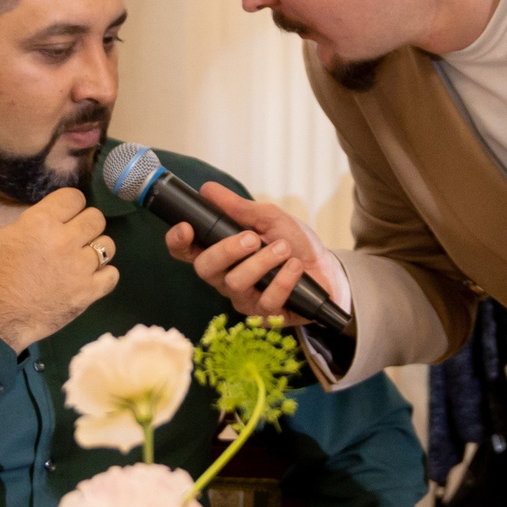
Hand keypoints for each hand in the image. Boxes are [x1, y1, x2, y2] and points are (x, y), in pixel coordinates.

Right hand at [0, 186, 118, 348]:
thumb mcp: (8, 235)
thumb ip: (36, 223)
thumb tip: (56, 220)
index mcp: (41, 222)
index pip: (74, 197)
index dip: (71, 206)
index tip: (67, 215)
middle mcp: (65, 240)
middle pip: (96, 218)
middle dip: (86, 225)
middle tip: (75, 238)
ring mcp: (80, 267)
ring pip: (108, 245)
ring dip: (96, 250)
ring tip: (82, 259)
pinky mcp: (88, 292)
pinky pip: (112, 275)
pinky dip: (103, 276)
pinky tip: (89, 279)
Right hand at [163, 183, 352, 324]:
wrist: (328, 268)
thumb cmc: (294, 243)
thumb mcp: (270, 218)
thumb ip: (240, 208)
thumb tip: (209, 190)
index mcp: (221, 252)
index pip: (187, 251)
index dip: (178, 242)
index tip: (186, 227)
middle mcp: (226, 278)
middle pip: (205, 269)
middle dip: (227, 250)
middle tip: (252, 238)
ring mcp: (244, 299)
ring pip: (235, 284)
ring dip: (263, 262)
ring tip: (284, 249)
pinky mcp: (265, 316)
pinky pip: (266, 301)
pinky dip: (283, 280)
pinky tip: (295, 268)